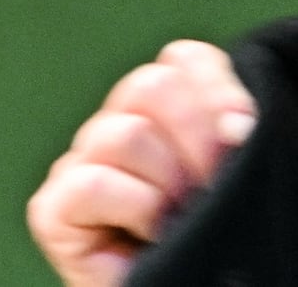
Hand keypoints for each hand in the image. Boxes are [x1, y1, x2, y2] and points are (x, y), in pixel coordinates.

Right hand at [26, 40, 256, 286]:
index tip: (245, 135)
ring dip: (169, 181)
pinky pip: (93, 184)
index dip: (219, 91)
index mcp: (160, 106)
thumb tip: (238, 126)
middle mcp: (116, 122)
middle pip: (153, 85)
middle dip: (199, 138)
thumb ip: (234, 131)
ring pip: (126, 134)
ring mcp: (80, 162)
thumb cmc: (209, 237)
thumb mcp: (235, 172)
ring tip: (183, 216)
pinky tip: (152, 233)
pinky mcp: (53, 208)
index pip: (183, 60)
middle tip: (215, 185)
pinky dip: (135, 208)